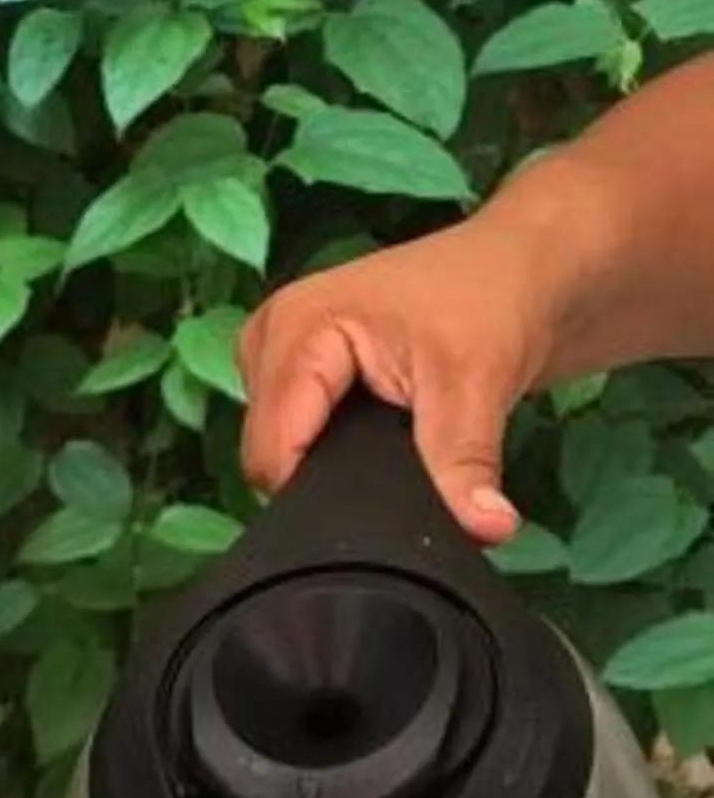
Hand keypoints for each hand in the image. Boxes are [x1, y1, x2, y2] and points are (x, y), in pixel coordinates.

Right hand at [237, 214, 560, 543]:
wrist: (528, 267)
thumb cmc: (496, 297)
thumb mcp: (478, 382)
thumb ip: (463, 464)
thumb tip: (487, 529)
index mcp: (293, 328)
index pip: (272, 454)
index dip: (322, 493)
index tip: (385, 500)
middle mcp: (271, 340)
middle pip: (269, 458)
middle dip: (328, 480)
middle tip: (401, 463)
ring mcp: (282, 360)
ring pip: (281, 457)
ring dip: (333, 469)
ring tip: (395, 447)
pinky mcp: (302, 379)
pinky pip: (297, 444)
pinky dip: (336, 457)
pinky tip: (380, 442)